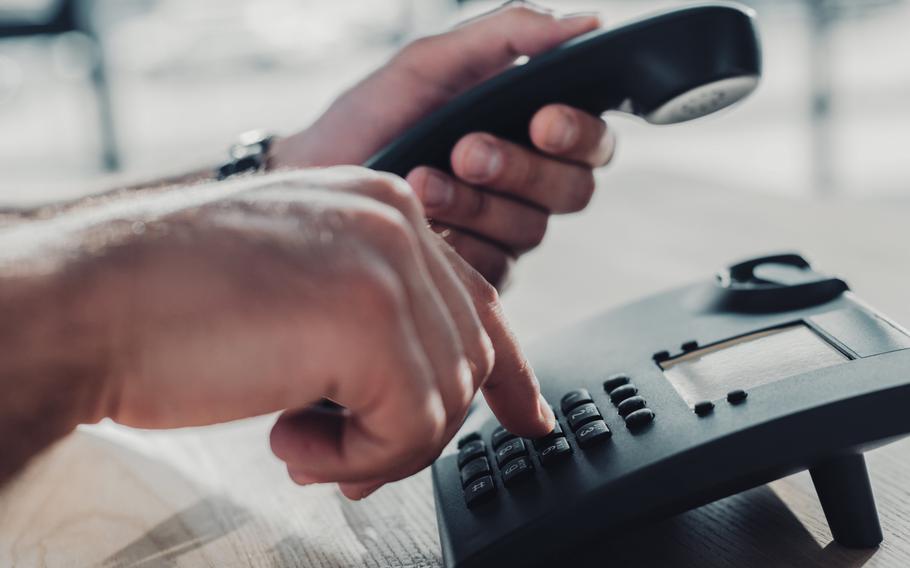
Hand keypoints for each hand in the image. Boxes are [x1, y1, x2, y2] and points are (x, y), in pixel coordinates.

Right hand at [63, 168, 553, 497]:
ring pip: (446, 398)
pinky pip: (411, 426)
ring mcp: (385, 264)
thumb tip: (431, 391)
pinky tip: (292, 441)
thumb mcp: (302, 289)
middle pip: (465, 358)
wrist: (90, 301)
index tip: (529, 417)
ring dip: (377, 445)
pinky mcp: (367, 320)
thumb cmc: (175, 303)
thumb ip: (375, 319)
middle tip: (347, 459)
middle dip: (412, 427)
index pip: (477, 300)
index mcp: (382, 208)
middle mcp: (394, 221)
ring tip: (304, 443)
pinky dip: (359, 458)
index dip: (509, 371)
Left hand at [272, 4, 615, 286]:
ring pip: (531, 229)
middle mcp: (529, 184)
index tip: (542, 119)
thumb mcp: (431, 63)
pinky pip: (494, 268)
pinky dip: (458, 243)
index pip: (592, 139)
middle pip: (574, 189)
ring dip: (476, 203)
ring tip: (422, 180)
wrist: (315, 177)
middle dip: (520, 169)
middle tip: (466, 151)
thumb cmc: (374, 117)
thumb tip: (584, 25)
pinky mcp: (479, 274)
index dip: (580, 133)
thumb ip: (507, 35)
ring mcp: (505, 232)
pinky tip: (423, 226)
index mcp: (529, 130)